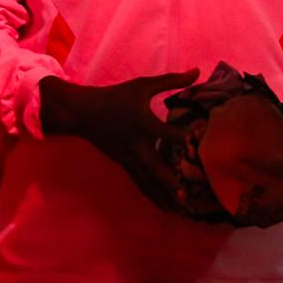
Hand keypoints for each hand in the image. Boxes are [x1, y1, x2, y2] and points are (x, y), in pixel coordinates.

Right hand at [40, 70, 198, 214]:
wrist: (83, 112)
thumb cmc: (117, 96)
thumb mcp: (143, 85)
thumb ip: (171, 80)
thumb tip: (197, 71)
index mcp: (142, 123)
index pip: (165, 133)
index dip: (182, 138)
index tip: (199, 146)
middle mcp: (136, 144)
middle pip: (154, 167)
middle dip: (170, 183)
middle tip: (187, 198)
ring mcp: (128, 157)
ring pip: (147, 181)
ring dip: (163, 196)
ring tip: (180, 211)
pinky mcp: (123, 164)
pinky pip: (140, 182)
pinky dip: (152, 195)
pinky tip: (164, 207)